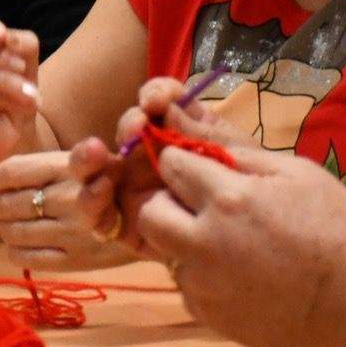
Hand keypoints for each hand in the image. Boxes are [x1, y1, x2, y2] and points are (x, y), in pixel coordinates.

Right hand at [0, 12, 41, 167]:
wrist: (12, 130)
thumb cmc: (17, 89)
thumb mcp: (28, 61)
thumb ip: (21, 43)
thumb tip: (6, 38)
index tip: (1, 36)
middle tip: (22, 67)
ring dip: (8, 84)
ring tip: (31, 95)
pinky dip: (2, 100)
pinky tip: (20, 105)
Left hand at [0, 149, 132, 269]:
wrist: (152, 217)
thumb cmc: (113, 181)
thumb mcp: (86, 158)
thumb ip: (42, 164)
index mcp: (69, 167)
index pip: (11, 173)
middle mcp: (69, 199)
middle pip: (6, 204)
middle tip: (3, 204)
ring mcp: (71, 233)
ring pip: (11, 231)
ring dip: (6, 226)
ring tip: (14, 222)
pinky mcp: (73, 261)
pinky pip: (25, 257)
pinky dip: (16, 248)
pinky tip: (24, 242)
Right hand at [106, 77, 253, 247]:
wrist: (258, 252)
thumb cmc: (250, 201)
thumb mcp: (235, 162)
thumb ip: (205, 135)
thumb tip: (170, 110)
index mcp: (181, 133)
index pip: (161, 102)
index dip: (155, 94)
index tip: (155, 101)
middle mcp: (151, 155)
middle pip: (127, 131)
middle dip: (128, 124)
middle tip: (136, 128)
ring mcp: (132, 189)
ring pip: (98, 169)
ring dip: (88, 158)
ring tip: (94, 153)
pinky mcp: (122, 224)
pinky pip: (98, 213)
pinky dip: (91, 199)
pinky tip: (100, 190)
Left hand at [132, 112, 345, 346]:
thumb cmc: (333, 224)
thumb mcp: (295, 171)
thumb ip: (239, 156)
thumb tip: (197, 145)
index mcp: (228, 199)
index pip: (171, 165)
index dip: (181, 162)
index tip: (195, 167)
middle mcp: (205, 243)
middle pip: (150, 213)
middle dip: (166, 202)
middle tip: (197, 206)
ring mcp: (204, 286)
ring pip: (167, 253)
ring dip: (186, 242)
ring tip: (229, 244)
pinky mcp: (209, 316)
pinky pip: (188, 288)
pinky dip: (204, 277)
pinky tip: (240, 274)